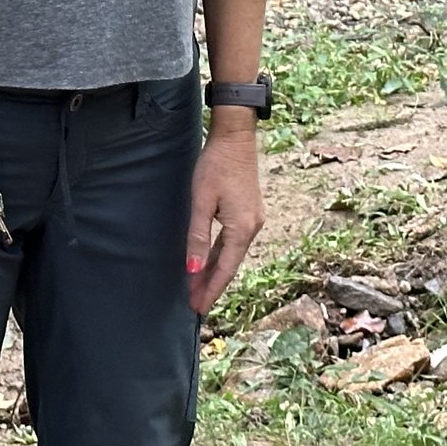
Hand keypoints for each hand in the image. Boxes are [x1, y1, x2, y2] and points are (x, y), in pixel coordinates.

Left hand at [185, 123, 263, 314]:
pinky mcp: (248, 211)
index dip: (211, 289)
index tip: (198, 308)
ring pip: (231, 253)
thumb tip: (194, 269)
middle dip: (211, 284)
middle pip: (229, 264)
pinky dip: (220, 254)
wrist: (236, 137)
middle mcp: (252, 228)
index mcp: (242, 228)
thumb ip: (198, 236)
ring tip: (197, 287)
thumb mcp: (201, 201)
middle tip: (194, 304)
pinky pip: (233, 241)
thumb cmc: (216, 165)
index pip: (225, 269)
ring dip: (215, 270)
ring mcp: (253, 219)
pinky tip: (210, 261)